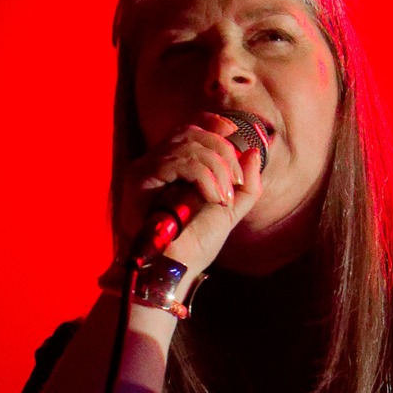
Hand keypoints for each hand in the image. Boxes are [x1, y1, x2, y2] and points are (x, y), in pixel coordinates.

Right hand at [111, 113, 266, 272]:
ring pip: (188, 145)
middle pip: (192, 132)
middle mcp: (156, 163)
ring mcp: (146, 169)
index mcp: (174, 166)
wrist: (175, 270)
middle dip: (223, 151)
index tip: (235, 132)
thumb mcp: (229, 211)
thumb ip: (245, 186)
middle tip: (237, 182)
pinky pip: (179, 163)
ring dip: (217, 168)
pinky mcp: (140, 178)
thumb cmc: (195, 245)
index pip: (190, 128)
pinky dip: (204, 177)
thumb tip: (253, 153)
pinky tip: (213, 198)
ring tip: (225, 197)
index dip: (213, 123)